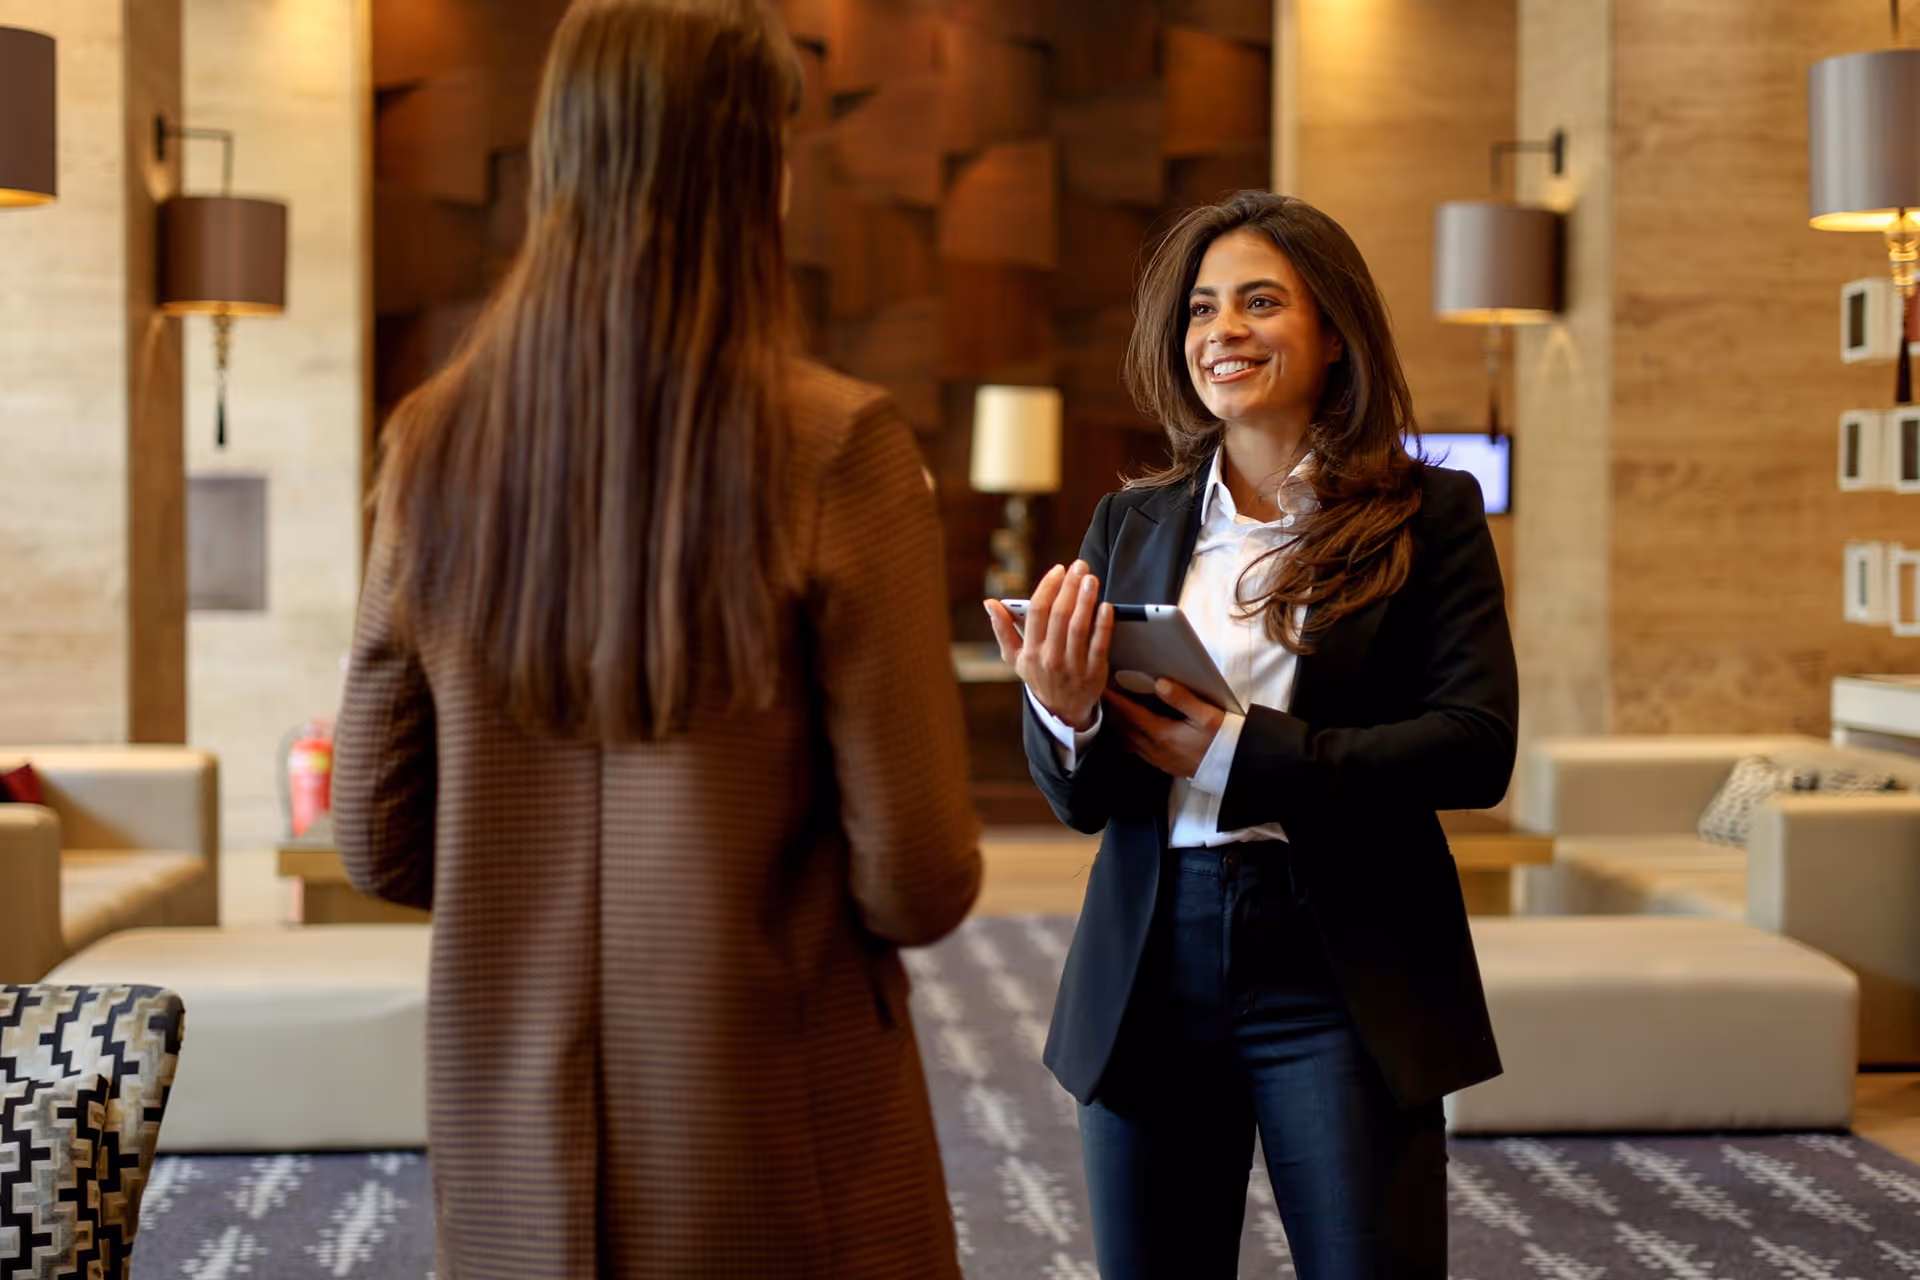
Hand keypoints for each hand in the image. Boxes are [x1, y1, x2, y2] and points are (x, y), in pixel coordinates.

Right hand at [984, 561, 1113, 730]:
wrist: (1062, 711)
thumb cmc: (1039, 675)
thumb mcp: (1015, 658)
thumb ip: (1002, 629)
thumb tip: (989, 603)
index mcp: (1029, 651)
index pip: (1037, 612)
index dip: (1048, 587)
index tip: (1059, 570)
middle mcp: (1049, 659)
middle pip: (1059, 616)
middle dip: (1070, 587)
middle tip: (1080, 567)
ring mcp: (1072, 667)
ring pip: (1079, 627)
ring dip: (1086, 600)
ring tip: (1091, 579)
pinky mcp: (1094, 674)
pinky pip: (1099, 645)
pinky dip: (1103, 624)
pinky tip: (1106, 606)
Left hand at [1103, 679, 1225, 778]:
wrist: (1234, 767)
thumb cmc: (1223, 739)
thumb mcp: (1207, 715)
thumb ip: (1182, 699)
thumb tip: (1160, 683)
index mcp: (1163, 734)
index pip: (1131, 714)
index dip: (1116, 700)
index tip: (1103, 688)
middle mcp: (1155, 749)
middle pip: (1124, 728)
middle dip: (1112, 711)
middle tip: (1102, 695)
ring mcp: (1157, 759)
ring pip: (1127, 740)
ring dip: (1117, 725)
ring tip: (1111, 710)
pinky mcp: (1162, 764)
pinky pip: (1135, 750)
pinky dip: (1126, 737)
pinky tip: (1128, 730)